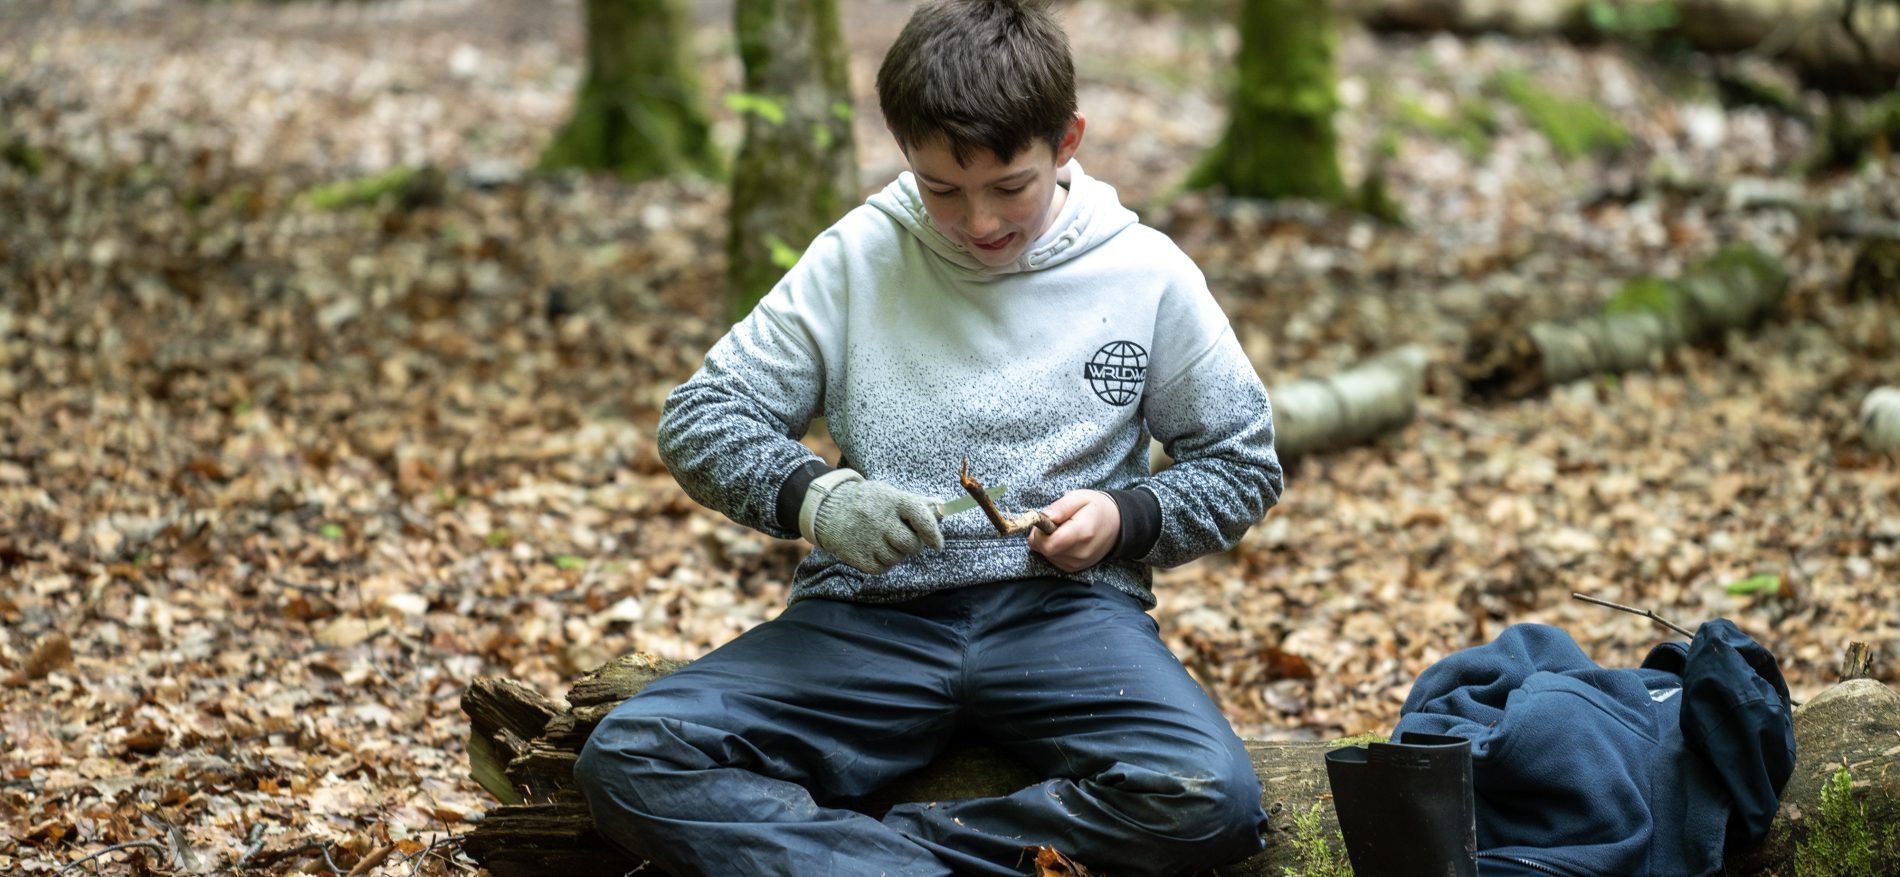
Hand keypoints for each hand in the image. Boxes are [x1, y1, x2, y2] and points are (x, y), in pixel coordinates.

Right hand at [808, 477, 944, 573]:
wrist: (828, 509)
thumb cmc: (867, 502)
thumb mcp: (890, 494)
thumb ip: (916, 503)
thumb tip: (943, 509)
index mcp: (892, 501)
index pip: (921, 517)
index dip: (933, 533)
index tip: (937, 545)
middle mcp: (880, 520)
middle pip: (911, 544)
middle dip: (913, 545)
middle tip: (904, 538)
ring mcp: (868, 539)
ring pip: (898, 558)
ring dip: (897, 553)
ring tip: (884, 540)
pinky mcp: (858, 556)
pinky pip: (883, 567)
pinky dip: (883, 562)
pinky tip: (874, 549)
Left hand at [1028, 490, 1119, 572]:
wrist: (1117, 526)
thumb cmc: (1096, 508)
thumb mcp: (1079, 497)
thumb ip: (1060, 507)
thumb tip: (1043, 517)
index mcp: (1082, 533)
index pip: (1048, 545)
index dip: (1038, 533)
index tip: (1044, 521)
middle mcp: (1080, 553)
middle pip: (1045, 550)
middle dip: (1042, 536)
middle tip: (1054, 522)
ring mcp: (1077, 563)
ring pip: (1046, 555)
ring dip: (1048, 542)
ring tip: (1063, 530)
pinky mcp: (1074, 568)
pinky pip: (1052, 559)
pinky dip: (1053, 549)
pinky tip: (1065, 539)